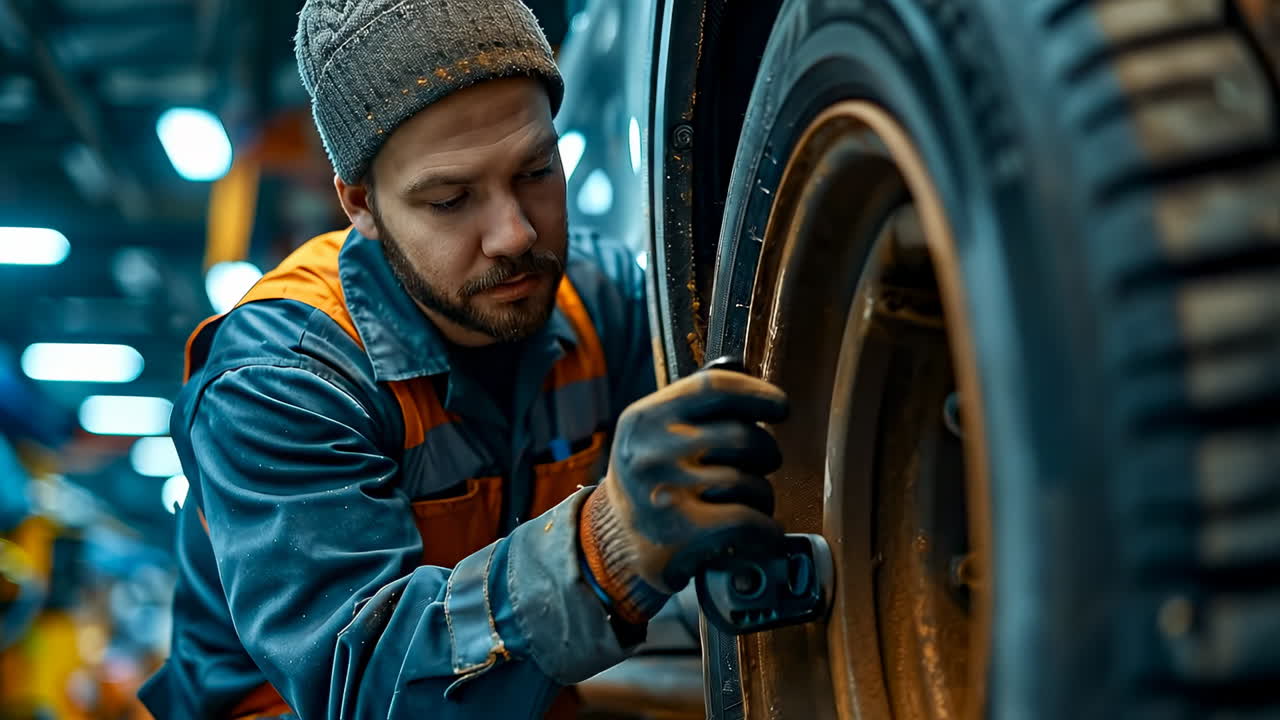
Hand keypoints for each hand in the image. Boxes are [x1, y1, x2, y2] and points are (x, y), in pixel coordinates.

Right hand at [578, 369, 787, 623]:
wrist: (612, 543)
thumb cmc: (647, 482)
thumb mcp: (651, 435)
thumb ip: (693, 409)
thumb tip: (750, 384)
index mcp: (645, 419)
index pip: (713, 388)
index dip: (757, 393)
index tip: (780, 405)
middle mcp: (652, 452)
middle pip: (742, 437)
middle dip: (767, 451)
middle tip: (764, 462)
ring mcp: (667, 494)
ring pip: (751, 483)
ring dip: (762, 495)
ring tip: (750, 501)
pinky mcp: (684, 535)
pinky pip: (751, 521)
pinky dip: (766, 529)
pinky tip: (760, 531)